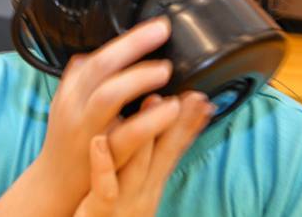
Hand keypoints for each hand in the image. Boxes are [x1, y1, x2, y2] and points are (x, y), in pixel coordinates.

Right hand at [31, 18, 178, 213]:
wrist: (56, 184)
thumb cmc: (68, 140)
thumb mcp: (67, 103)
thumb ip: (80, 78)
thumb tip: (95, 52)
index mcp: (71, 91)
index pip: (96, 56)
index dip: (126, 39)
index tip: (154, 27)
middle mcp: (75, 107)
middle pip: (100, 67)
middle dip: (133, 45)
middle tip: (161, 32)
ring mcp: (87, 130)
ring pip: (108, 95)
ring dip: (138, 78)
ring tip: (165, 70)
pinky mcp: (103, 156)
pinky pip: (126, 134)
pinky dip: (150, 120)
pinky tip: (169, 109)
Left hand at [74, 93, 212, 216]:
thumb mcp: (134, 190)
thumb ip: (143, 163)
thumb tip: (154, 134)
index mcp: (150, 186)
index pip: (174, 150)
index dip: (189, 125)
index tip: (203, 101)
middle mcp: (143, 193)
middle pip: (164, 153)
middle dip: (180, 122)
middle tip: (192, 96)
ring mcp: (124, 203)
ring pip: (138, 166)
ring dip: (146, 133)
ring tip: (151, 102)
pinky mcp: (100, 214)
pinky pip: (104, 189)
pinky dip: (103, 165)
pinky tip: (98, 142)